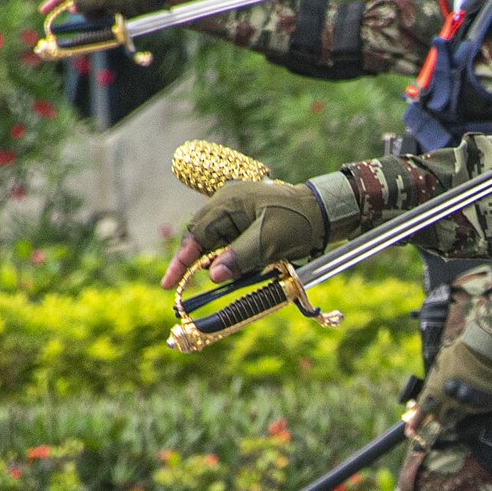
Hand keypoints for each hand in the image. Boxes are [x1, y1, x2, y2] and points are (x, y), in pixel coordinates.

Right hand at [41, 0, 146, 24]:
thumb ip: (82, 3)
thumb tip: (71, 9)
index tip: (44, 11)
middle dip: (84, 8)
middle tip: (96, 11)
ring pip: (86, 9)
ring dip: (96, 13)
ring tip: (110, 10)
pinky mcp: (108, 3)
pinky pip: (97, 14)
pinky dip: (103, 16)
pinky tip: (115, 13)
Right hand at [162, 179, 329, 292]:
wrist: (322, 213)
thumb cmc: (296, 221)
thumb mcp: (268, 241)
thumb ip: (239, 257)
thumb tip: (212, 276)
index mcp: (228, 201)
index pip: (196, 233)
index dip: (182, 260)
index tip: (169, 283)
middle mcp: (226, 204)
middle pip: (200, 238)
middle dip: (193, 264)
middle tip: (179, 289)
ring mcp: (234, 214)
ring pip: (213, 244)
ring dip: (215, 264)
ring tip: (217, 279)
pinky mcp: (243, 224)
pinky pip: (227, 245)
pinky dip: (228, 261)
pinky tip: (234, 272)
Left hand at [417, 328, 491, 426]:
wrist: (482, 352)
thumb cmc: (458, 356)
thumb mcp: (438, 367)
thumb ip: (430, 387)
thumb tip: (420, 403)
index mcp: (434, 392)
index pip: (422, 412)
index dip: (415, 423)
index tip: (410, 433)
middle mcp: (448, 402)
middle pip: (439, 418)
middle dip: (437, 417)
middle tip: (439, 412)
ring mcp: (464, 406)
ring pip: (455, 417)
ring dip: (453, 411)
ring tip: (457, 397)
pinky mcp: (479, 406)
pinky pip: (471, 411)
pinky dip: (469, 406)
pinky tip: (471, 393)